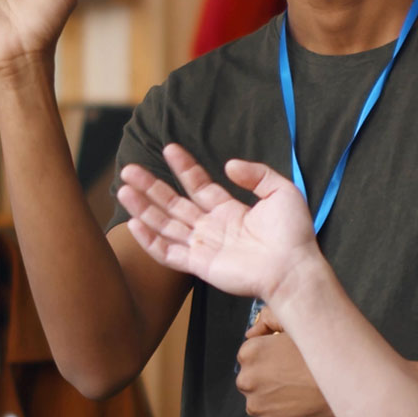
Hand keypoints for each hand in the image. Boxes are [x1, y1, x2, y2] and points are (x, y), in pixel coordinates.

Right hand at [117, 144, 320, 303]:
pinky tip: (134, 223)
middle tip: (129, 169)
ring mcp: (204, 247)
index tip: (169, 148)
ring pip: (165, 224)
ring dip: (144, 208)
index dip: (184, 167)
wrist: (294, 267)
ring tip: (123, 189)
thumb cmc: (293, 233)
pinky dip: (150, 241)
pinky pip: (169, 253)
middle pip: (174, 204)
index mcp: (229, 211)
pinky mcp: (200, 265)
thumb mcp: (281, 190)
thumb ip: (256, 173)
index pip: (199, 185)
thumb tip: (228, 165)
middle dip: (151, 186)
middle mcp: (212, 228)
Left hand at [237, 305, 334, 416]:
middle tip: (294, 379)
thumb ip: (268, 320)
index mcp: (249, 352)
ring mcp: (256, 406)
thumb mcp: (296, 324)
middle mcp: (246, 379)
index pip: (249, 357)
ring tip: (298, 394)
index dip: (269, 359)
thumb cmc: (323, 350)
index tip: (286, 362)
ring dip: (272, 400)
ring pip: (259, 403)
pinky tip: (299, 408)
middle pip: (251, 381)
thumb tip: (251, 333)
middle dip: (267, 380)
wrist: (348, 382)